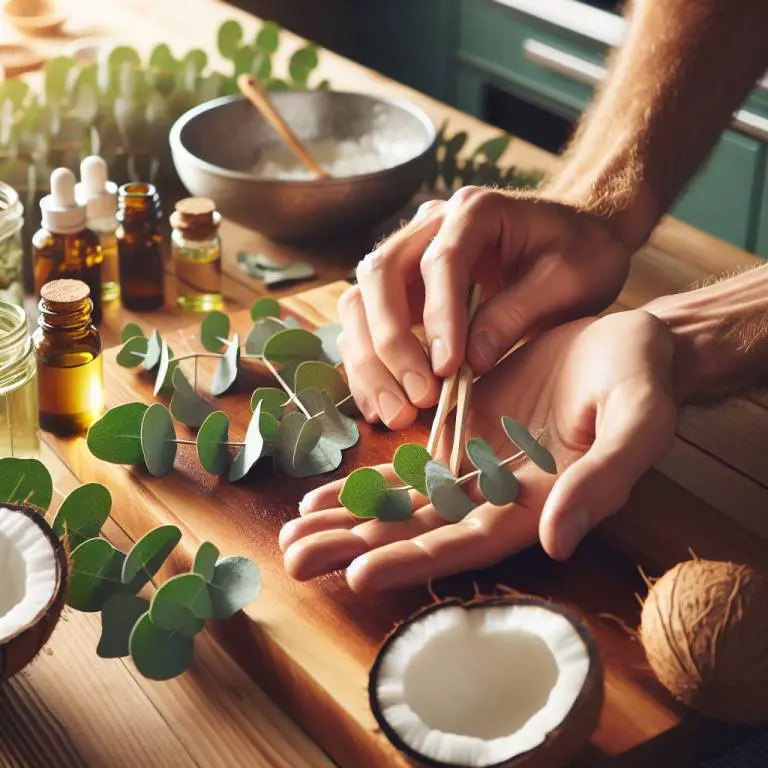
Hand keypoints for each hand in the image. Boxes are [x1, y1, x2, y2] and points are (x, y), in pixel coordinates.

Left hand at [280, 310, 676, 591]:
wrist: (627, 344)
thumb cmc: (640, 380)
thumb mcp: (636, 422)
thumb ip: (600, 483)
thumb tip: (556, 541)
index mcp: (539, 504)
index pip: (469, 542)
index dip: (417, 559)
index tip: (360, 575)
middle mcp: (498, 497)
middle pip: (420, 531)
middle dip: (358, 548)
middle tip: (295, 562)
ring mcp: (475, 469)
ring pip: (403, 504)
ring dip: (348, 521)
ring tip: (293, 537)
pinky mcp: (460, 437)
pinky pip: (406, 468)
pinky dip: (365, 484)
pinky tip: (323, 497)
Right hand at [336, 187, 633, 429]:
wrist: (577, 240)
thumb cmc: (580, 253)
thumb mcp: (568, 279)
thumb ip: (517, 313)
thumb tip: (471, 363)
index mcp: (475, 210)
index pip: (440, 261)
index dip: (438, 316)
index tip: (448, 369)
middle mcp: (428, 227)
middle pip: (380, 275)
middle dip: (390, 341)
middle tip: (418, 398)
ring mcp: (408, 258)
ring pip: (360, 301)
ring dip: (370, 360)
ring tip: (396, 413)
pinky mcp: (402, 292)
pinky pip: (366, 326)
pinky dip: (369, 367)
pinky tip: (386, 406)